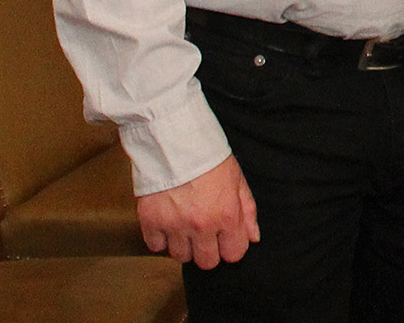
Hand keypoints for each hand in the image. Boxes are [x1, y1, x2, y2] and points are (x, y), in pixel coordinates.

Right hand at [138, 154, 258, 267]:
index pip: (234, 254)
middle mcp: (201, 226)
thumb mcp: (237, 179)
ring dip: (184, 244)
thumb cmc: (209, 157)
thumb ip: (247, 211)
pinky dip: (160, 238)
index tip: (226, 237)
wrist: (175, 140)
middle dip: (208, 250)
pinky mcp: (150, 222)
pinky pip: (155, 246)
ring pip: (180, 257)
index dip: (231, 247)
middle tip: (204, 233)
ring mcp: (174, 226)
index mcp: (226, 215)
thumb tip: (253, 237)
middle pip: (206, 262)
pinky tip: (167, 221)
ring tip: (184, 224)